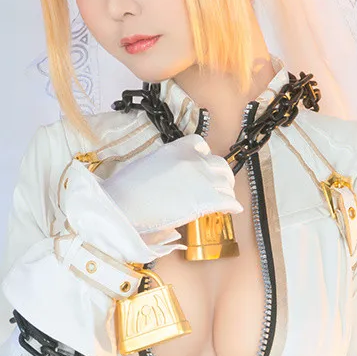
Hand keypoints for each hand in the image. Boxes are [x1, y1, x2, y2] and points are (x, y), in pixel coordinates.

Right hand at [100, 135, 242, 236]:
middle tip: (219, 185)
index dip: (204, 155)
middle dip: (221, 175)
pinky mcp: (207, 200)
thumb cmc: (124, 190)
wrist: (123, 206)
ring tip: (225, 200)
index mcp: (175, 149)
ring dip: (227, 191)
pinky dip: (233, 207)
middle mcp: (193, 160)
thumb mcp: (145, 165)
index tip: (203, 164)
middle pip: (219, 164)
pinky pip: (230, 201)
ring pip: (227, 182)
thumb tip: (169, 179)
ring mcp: (202, 179)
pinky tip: (232, 211)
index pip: (199, 143)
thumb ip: (164, 166)